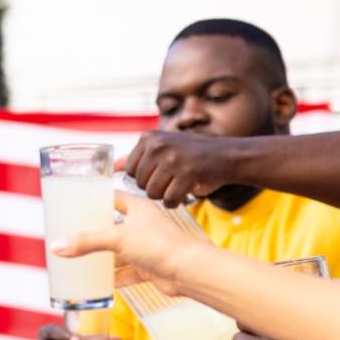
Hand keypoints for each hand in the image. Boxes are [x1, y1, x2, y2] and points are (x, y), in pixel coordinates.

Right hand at [52, 189, 203, 290]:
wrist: (191, 271)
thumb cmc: (161, 245)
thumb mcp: (118, 238)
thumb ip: (87, 242)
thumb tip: (56, 247)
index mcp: (138, 208)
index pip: (112, 197)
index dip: (95, 199)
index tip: (75, 203)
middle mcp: (143, 226)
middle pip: (112, 227)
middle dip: (93, 233)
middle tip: (71, 235)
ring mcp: (146, 248)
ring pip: (118, 252)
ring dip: (102, 258)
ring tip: (78, 260)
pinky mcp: (149, 268)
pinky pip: (126, 273)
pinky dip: (113, 278)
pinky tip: (98, 282)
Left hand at [118, 131, 244, 207]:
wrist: (227, 156)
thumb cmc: (191, 155)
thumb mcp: (163, 149)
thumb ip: (138, 158)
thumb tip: (113, 168)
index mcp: (149, 138)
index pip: (131, 171)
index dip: (145, 178)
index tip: (161, 173)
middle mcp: (158, 145)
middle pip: (141, 184)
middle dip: (155, 188)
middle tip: (173, 179)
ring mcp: (172, 158)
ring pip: (153, 194)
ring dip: (165, 196)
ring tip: (178, 185)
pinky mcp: (187, 173)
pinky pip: (169, 200)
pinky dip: (176, 202)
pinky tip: (185, 193)